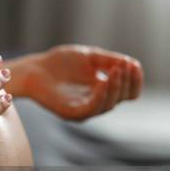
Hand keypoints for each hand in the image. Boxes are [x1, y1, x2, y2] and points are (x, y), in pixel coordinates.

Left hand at [22, 45, 143, 120]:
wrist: (34, 68)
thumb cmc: (60, 63)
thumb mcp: (90, 57)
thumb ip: (109, 60)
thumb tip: (132, 64)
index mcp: (103, 92)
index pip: (128, 93)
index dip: (135, 80)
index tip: (134, 65)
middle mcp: (95, 104)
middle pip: (122, 98)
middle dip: (127, 81)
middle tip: (124, 66)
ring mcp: (83, 110)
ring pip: (108, 105)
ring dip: (116, 87)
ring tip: (116, 70)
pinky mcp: (70, 113)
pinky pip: (91, 108)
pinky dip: (101, 96)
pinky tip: (103, 81)